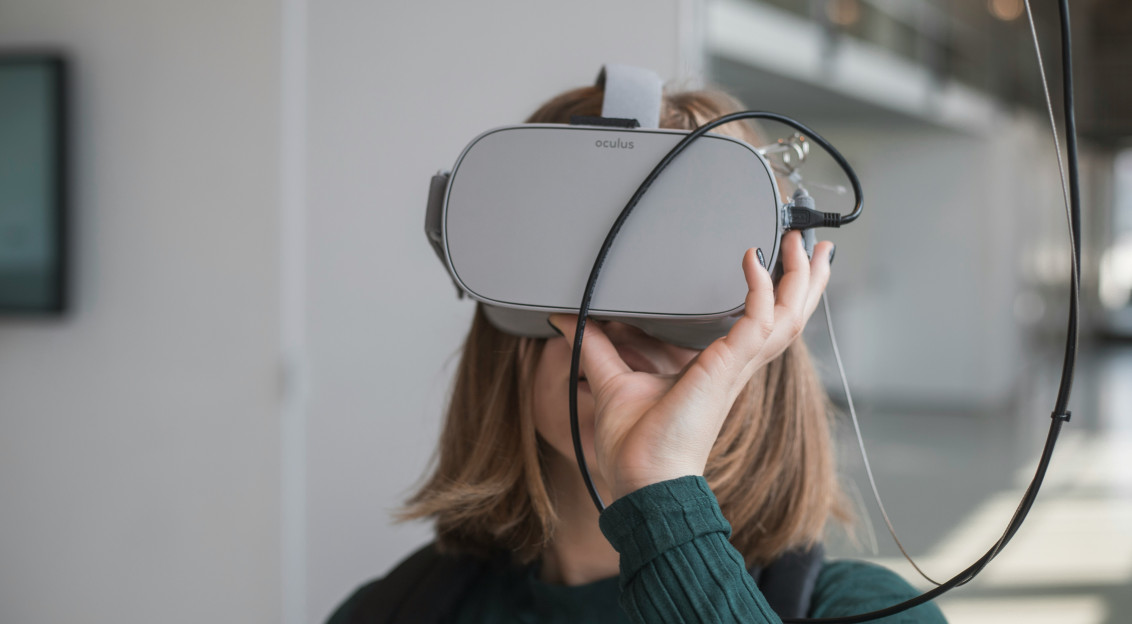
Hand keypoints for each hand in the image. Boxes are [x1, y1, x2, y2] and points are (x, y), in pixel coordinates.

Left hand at [548, 231, 832, 500]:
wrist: (643, 481)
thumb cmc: (636, 446)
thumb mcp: (613, 380)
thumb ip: (594, 345)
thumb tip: (566, 319)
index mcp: (721, 368)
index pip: (764, 324)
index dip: (779, 293)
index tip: (780, 260)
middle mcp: (737, 365)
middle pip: (790, 316)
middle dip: (806, 279)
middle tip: (814, 245)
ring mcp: (737, 367)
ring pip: (788, 316)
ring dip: (800, 278)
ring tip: (805, 244)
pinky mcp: (727, 368)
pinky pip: (757, 320)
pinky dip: (759, 289)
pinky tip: (752, 261)